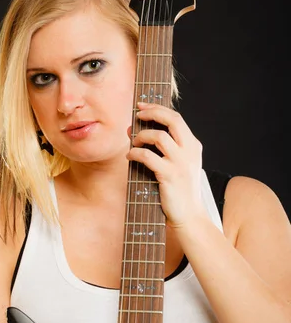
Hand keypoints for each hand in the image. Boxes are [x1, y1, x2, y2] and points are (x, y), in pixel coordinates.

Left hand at [126, 102, 205, 228]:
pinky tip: (130, 156)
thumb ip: (163, 147)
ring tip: (134, 143)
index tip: (141, 106)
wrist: (189, 216)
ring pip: (158, 136)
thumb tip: (134, 130)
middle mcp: (189, 151)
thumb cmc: (178, 189)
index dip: (157, 108)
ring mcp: (181, 163)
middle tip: (137, 115)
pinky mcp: (170, 175)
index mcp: (193, 145)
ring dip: (141, 136)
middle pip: (172, 120)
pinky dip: (135, 153)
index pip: (176, 117)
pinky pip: (148, 156)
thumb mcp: (178, 164)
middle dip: (151, 112)